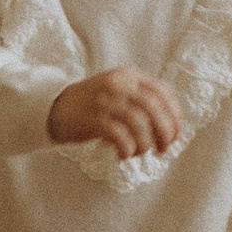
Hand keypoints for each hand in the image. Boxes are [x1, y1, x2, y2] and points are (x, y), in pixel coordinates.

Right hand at [48, 69, 183, 160]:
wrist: (54, 108)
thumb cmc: (92, 106)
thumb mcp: (117, 93)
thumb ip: (140, 102)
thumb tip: (169, 128)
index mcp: (128, 76)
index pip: (161, 92)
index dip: (174, 114)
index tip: (177, 133)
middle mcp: (118, 84)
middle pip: (153, 108)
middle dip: (164, 132)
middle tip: (165, 149)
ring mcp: (105, 100)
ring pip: (138, 123)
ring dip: (144, 143)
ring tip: (138, 153)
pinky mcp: (93, 119)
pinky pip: (120, 136)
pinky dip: (127, 149)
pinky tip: (123, 156)